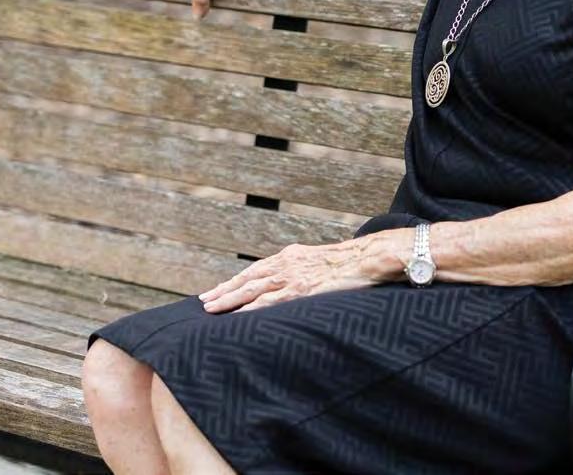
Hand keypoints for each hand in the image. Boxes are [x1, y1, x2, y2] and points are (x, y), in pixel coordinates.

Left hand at [198, 239, 380, 313]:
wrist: (369, 257)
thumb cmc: (351, 263)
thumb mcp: (322, 263)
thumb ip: (306, 272)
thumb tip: (301, 285)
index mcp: (291, 256)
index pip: (256, 270)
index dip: (235, 281)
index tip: (218, 290)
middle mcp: (286, 263)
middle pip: (247, 278)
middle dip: (224, 290)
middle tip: (203, 301)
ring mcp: (292, 276)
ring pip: (252, 288)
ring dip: (229, 299)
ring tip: (210, 309)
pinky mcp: (301, 289)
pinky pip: (270, 301)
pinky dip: (250, 309)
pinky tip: (237, 317)